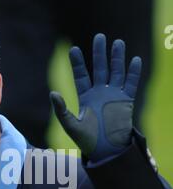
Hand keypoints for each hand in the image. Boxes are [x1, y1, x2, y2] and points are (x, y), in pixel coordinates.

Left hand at [50, 34, 141, 160]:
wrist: (105, 151)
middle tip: (99, 37)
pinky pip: (131, 84)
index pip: (81, 76)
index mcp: (85, 97)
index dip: (77, 63)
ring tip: (117, 42)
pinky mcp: (126, 101)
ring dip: (117, 58)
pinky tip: (135, 60)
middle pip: (100, 68)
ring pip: (116, 72)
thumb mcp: (70, 125)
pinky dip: (133, 72)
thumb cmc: (86, 141)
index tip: (74, 49)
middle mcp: (100, 93)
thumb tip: (52, 93)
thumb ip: (61, 110)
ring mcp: (113, 96)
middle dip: (99, 53)